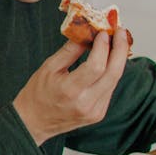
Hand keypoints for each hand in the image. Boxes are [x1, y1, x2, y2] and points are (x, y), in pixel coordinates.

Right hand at [14, 28, 129, 144]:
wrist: (34, 122)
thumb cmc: (38, 94)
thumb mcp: (49, 67)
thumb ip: (70, 50)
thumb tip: (87, 33)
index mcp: (70, 91)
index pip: (96, 67)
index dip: (103, 47)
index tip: (103, 33)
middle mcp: (85, 103)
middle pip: (113, 73)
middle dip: (121, 49)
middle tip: (121, 32)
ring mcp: (95, 111)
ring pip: (115, 80)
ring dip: (119, 59)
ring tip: (118, 41)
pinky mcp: (99, 113)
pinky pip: (110, 88)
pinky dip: (112, 71)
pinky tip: (110, 59)